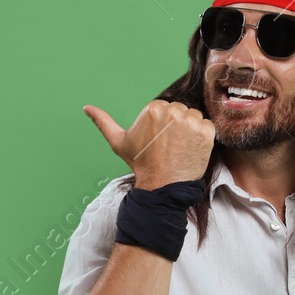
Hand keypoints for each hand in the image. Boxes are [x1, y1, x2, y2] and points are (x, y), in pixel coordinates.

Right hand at [83, 99, 214, 188]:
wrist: (161, 186)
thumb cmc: (141, 164)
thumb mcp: (119, 142)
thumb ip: (103, 122)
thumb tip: (86, 108)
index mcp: (153, 108)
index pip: (165, 108)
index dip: (163, 125)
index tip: (159, 141)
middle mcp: (173, 111)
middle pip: (181, 111)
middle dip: (177, 126)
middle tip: (169, 146)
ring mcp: (191, 122)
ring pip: (195, 118)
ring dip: (191, 131)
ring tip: (180, 148)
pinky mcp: (206, 132)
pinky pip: (208, 127)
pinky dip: (203, 138)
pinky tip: (191, 150)